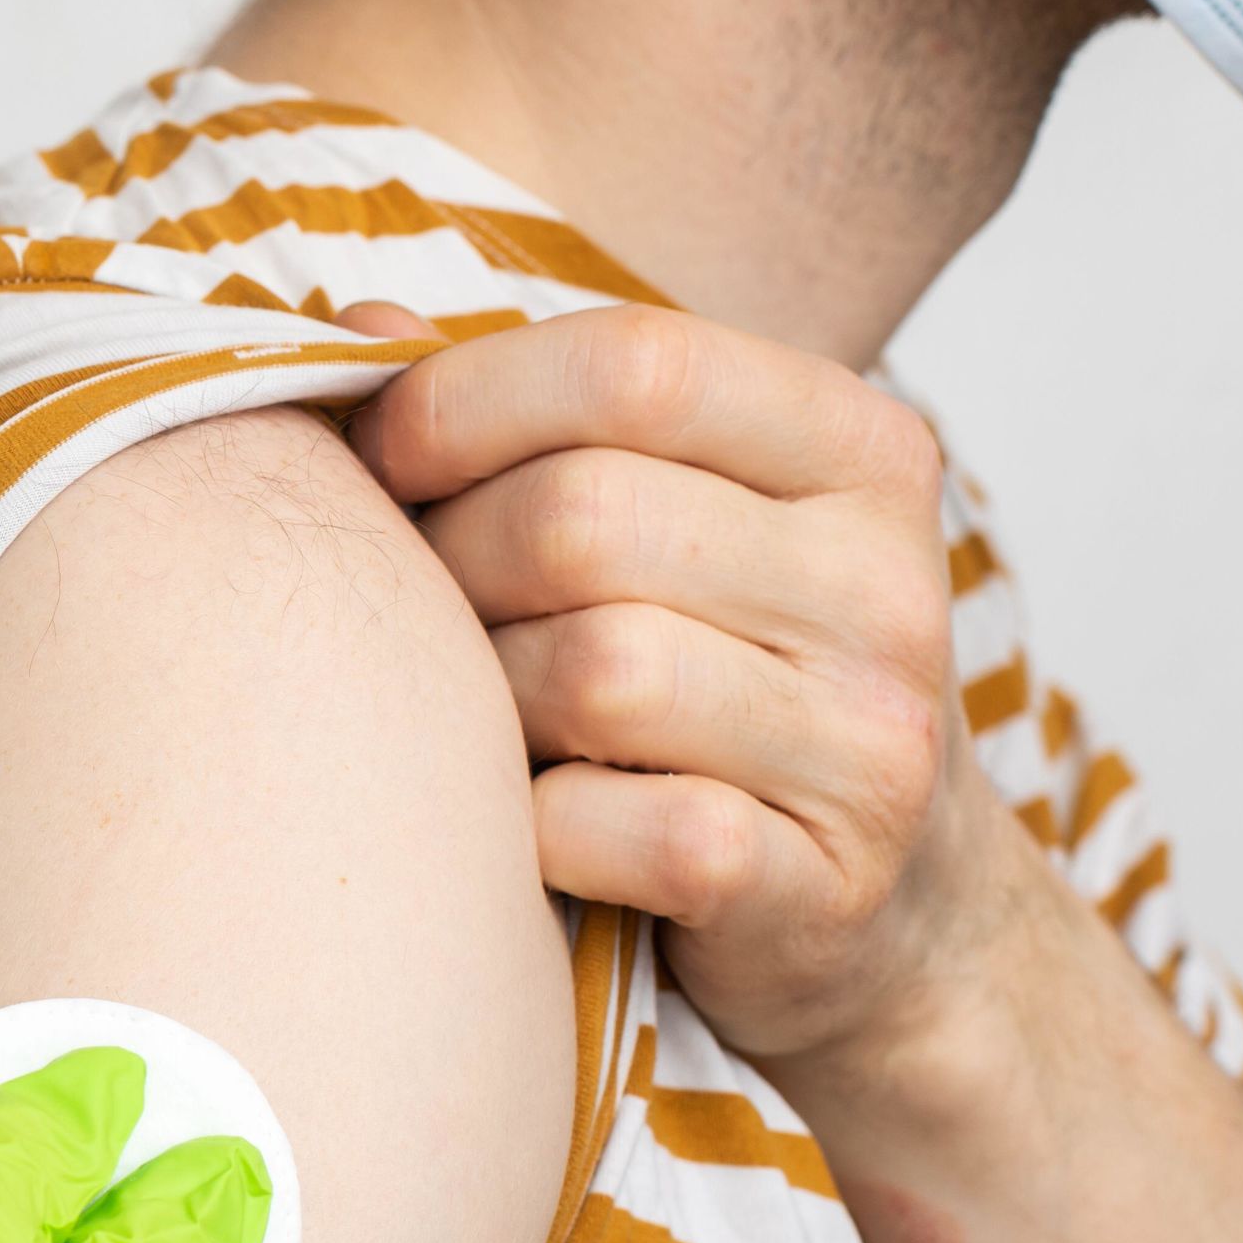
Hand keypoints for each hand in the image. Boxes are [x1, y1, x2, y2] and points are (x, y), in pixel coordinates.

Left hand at [351, 302, 1039, 1067]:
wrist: (885, 908)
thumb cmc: (721, 679)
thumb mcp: (669, 517)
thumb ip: (526, 415)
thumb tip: (354, 334)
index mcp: (860, 450)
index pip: (637, 363)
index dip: (465, 400)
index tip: (384, 456)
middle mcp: (887, 584)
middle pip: (582, 519)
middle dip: (452, 561)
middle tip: (418, 616)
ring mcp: (868, 742)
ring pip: (591, 672)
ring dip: (486, 705)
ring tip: (484, 721)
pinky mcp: (819, 884)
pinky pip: (607, 826)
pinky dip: (531, 830)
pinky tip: (535, 826)